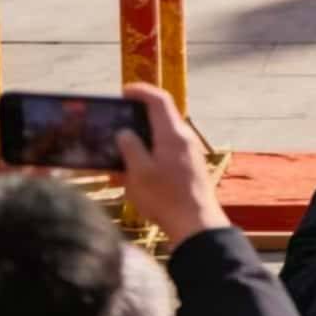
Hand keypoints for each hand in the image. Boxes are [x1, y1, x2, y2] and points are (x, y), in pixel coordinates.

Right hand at [116, 84, 228, 249]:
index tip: (124, 91)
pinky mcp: (190, 166)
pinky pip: (168, 152)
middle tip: (120, 120)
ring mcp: (189, 152)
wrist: (196, 223)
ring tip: (121, 153)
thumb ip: (130, 148)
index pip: (159, 100)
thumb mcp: (139, 174)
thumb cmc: (166, 199)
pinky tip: (135, 174)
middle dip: (139, 116)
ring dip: (143, 139)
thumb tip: (125, 132)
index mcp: (172, 134)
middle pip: (162, 116)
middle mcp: (184, 138)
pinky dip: (151, 155)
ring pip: (163, 135)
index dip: (141, 91)